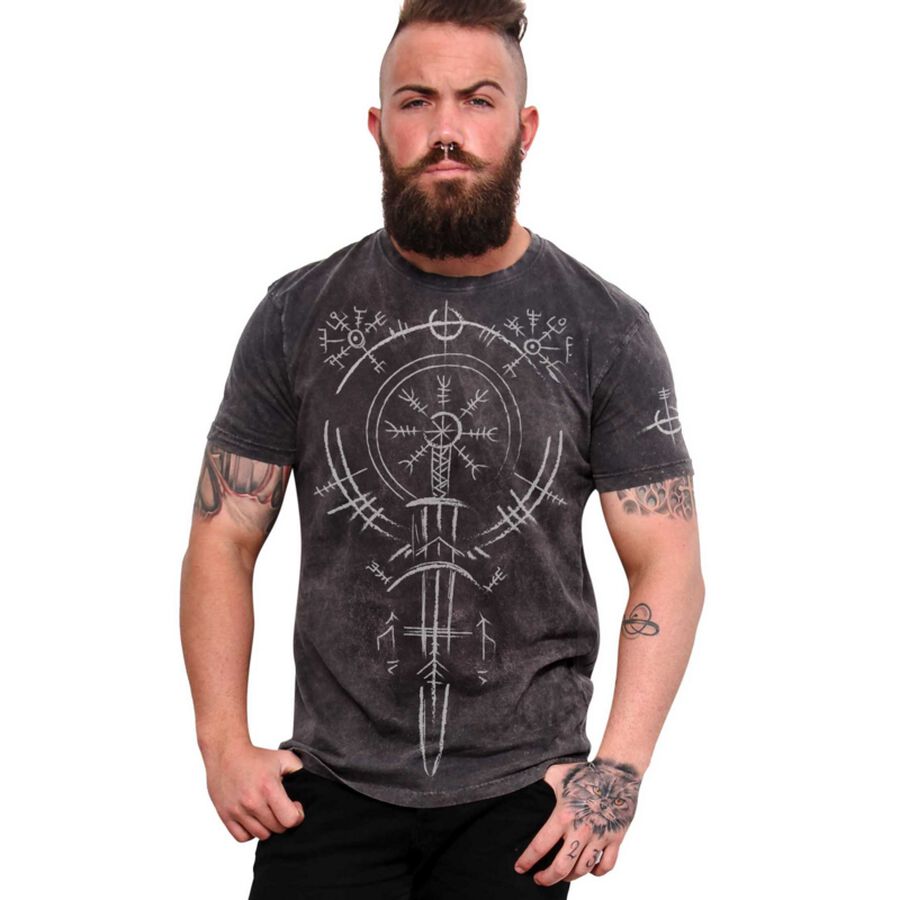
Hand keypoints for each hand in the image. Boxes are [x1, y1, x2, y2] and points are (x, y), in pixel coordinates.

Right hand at [203, 742, 305, 841]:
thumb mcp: (284, 758)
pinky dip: (250, 832)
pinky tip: (254, 818)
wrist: (227, 754)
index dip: (297, 815)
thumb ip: (299, 771)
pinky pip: (243, 838)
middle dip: (283, 820)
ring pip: (261, 835)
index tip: (294, 806)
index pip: (290, 820)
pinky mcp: (225, 816)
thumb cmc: (256, 757)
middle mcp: (252, 802)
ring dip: (268, 827)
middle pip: (277, 829)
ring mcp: (237, 811)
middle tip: (280, 807)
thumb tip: (308, 787)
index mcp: (269, 787)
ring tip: (267, 812)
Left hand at [513, 757, 642, 884]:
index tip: (519, 868)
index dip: (527, 860)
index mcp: (563, 815)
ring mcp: (600, 836)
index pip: (540, 846)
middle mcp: (581, 829)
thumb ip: (541, 785)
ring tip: (562, 874)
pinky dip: (596, 872)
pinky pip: (606, 866)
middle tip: (539, 879)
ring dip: (569, 877)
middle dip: (547, 878)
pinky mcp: (616, 839)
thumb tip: (525, 790)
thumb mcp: (556, 774)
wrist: (617, 772)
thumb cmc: (585, 772)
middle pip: (561, 867)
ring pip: (582, 870)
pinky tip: (589, 869)